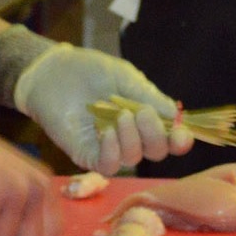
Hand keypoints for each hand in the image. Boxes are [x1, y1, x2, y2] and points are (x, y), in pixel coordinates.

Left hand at [11, 45, 182, 175]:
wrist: (54, 70)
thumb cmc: (90, 72)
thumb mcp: (128, 79)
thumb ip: (151, 98)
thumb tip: (176, 117)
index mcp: (144, 119)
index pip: (169, 139)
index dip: (179, 141)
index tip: (181, 134)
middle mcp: (129, 137)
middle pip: (155, 152)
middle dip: (156, 136)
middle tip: (143, 113)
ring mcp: (108, 147)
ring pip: (132, 159)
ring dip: (132, 138)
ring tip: (120, 115)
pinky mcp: (86, 154)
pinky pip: (107, 165)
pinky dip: (113, 151)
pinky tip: (107, 131)